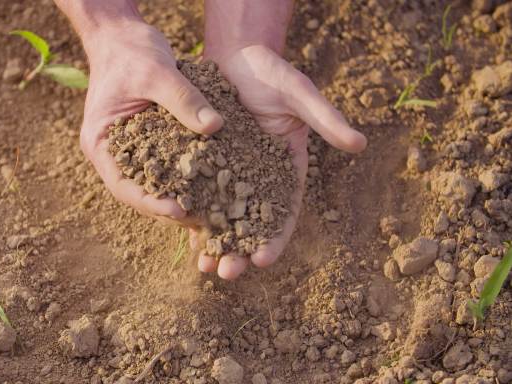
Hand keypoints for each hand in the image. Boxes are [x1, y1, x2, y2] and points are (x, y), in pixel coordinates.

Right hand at [79, 21, 222, 221]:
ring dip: (178, 198)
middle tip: (201, 221)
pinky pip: (166, 166)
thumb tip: (216, 126)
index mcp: (99, 142)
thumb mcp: (157, 72)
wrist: (123, 35)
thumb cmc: (130, 51)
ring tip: (208, 213)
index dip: (149, 202)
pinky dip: (184, 178)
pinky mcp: (148, 142)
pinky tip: (210, 186)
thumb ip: (183, 99)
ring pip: (153, 183)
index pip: (122, 185)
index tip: (178, 210)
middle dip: (168, 210)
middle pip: (138, 193)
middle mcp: (111, 152)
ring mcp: (129, 149)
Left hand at [194, 45, 366, 278]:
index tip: (263, 260)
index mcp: (287, 169)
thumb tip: (359, 144)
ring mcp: (231, 172)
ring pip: (223, 215)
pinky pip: (199, 193)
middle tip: (226, 274)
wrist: (235, 56)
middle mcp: (259, 177)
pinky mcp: (206, 164)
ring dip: (214, 242)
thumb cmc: (272, 74)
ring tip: (203, 267)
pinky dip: (192, 215)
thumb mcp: (299, 95)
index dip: (274, 237)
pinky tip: (182, 234)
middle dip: (239, 250)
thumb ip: (325, 119)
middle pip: (250, 223)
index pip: (283, 212)